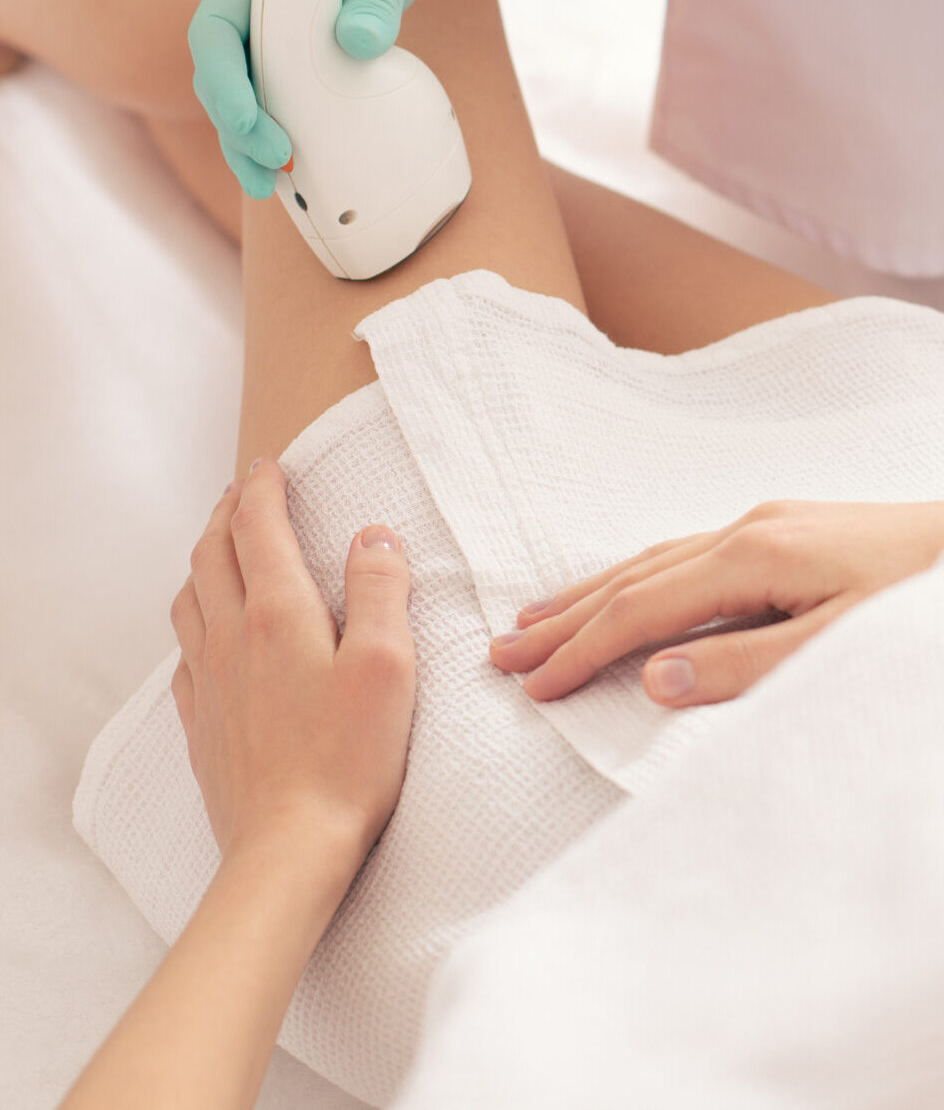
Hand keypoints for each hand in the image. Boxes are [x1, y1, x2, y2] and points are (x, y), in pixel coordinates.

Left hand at [169, 462, 416, 875]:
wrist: (288, 848)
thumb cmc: (348, 758)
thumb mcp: (388, 664)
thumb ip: (382, 589)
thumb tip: (373, 535)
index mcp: (278, 614)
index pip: (257, 529)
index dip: (262, 488)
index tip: (270, 465)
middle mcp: (232, 639)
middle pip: (211, 555)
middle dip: (226, 513)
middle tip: (244, 491)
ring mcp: (211, 683)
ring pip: (189, 600)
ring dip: (203, 560)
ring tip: (221, 548)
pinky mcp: (204, 725)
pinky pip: (185, 653)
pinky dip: (195, 619)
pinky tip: (210, 634)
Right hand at [188, 0, 507, 197]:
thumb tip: (358, 43)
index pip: (214, 32)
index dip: (224, 85)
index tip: (255, 128)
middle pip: (221, 71)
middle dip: (237, 127)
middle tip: (273, 172)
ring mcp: (274, 19)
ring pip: (245, 88)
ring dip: (250, 138)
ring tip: (274, 187)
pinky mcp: (303, 42)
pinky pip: (281, 90)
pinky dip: (283, 127)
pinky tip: (302, 170)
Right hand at [489, 499, 943, 706]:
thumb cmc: (928, 593)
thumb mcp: (841, 641)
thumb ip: (747, 664)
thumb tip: (657, 679)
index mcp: (758, 554)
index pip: (647, 606)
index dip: (584, 648)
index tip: (531, 684)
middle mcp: (752, 527)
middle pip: (637, 574)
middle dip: (568, 615)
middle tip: (501, 650)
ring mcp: (769, 521)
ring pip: (658, 557)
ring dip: (595, 590)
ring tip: (538, 616)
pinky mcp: (788, 527)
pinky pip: (689, 551)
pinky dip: (642, 573)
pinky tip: (631, 585)